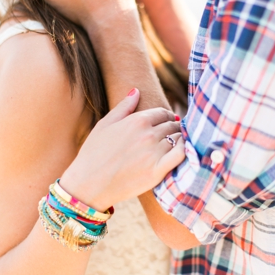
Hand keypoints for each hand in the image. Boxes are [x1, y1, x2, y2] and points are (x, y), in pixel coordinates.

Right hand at [59, 89, 183, 210]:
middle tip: (172, 134)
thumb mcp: (105, 125)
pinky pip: (181, 155)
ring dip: (180, 139)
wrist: (88, 184)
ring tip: (176, 144)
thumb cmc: (93, 153)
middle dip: (173, 128)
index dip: (167, 117)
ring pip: (179, 139)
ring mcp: (154, 153)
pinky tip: (181, 152)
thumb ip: (124, 107)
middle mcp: (148, 135)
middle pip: (173, 125)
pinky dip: (185, 150)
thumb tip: (136, 90)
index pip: (163, 113)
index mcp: (137, 121)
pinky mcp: (158, 171)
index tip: (167, 122)